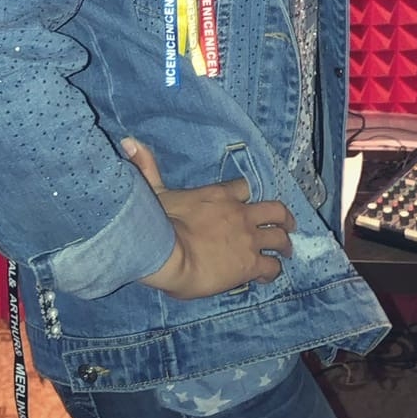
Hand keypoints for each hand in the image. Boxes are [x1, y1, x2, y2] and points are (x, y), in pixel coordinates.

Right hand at [122, 136, 293, 299]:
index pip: (245, 188)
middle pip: (275, 210)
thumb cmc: (158, 223)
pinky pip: (272, 267)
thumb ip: (146, 167)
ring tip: (286, 250)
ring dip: (284, 244)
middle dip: (283, 217)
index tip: (250, 202)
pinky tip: (269, 276)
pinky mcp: (250, 264)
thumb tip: (129, 141)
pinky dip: (273, 271)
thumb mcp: (152, 190)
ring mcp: (248, 239)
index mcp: (219, 195)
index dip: (249, 195)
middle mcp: (240, 214)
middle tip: (286, 225)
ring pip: (279, 238)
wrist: (167, 255)